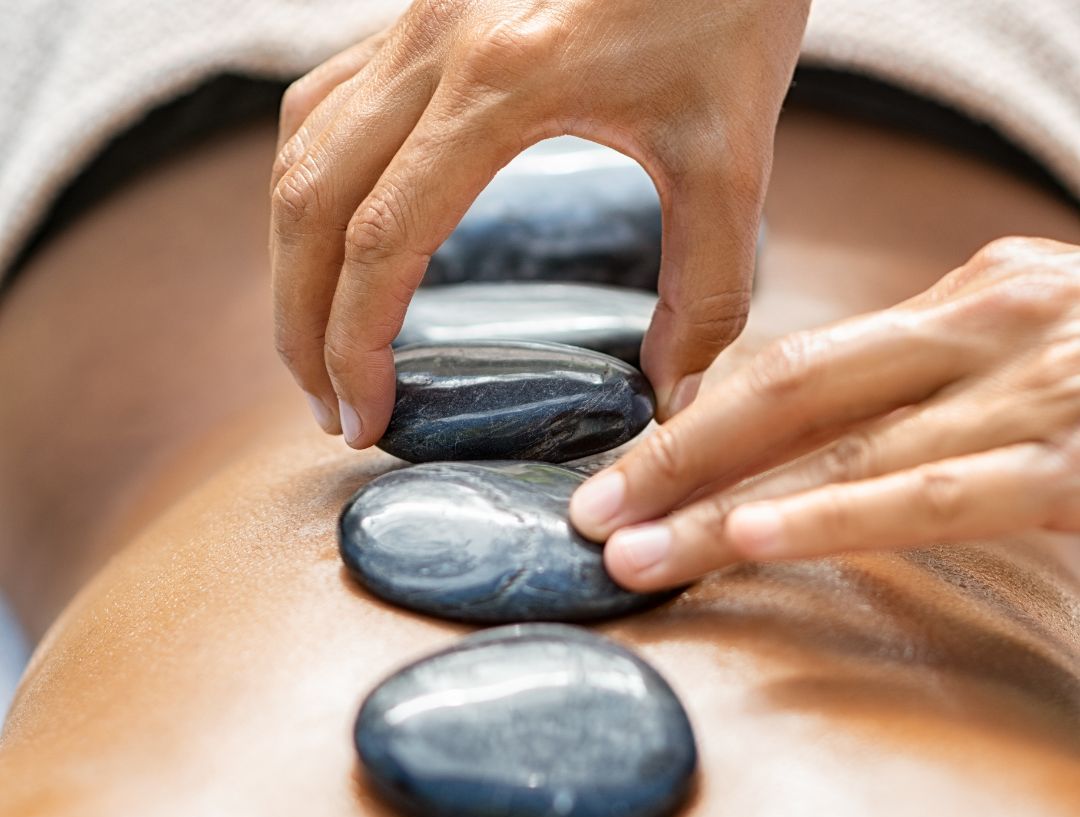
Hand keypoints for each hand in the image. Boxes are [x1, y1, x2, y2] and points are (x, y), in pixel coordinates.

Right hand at [269, 0, 810, 444]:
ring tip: (320, 340)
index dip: (355, 346)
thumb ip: (707, 289)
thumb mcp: (735, 152)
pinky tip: (342, 237)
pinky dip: (315, 187)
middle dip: (300, 323)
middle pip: (308, 202)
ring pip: (301, 149)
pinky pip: (329, 104)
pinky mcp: (426, 12)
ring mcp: (418, 18)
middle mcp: (434, 42)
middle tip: (329, 409)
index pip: (381, 240)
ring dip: (292, 257)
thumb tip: (668, 394)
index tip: (365, 420)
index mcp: (500, 84)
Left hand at [570, 237, 1079, 588]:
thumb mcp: (1028, 358)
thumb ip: (927, 391)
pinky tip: (749, 541)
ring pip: (838, 449)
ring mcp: (1039, 387)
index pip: (797, 362)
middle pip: (789, 390)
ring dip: (718, 507)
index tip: (629, 476)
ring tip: (627, 549)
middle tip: (586, 511)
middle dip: (673, 457)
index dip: (699, 424)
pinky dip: (834, 518)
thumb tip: (809, 455)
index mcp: (974, 296)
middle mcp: (993, 322)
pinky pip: (934, 494)